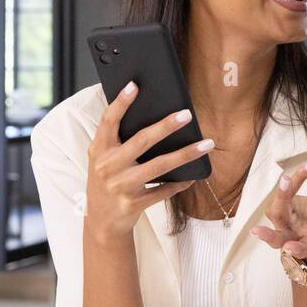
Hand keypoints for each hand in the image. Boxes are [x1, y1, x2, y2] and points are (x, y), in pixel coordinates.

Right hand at [85, 81, 206, 241]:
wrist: (101, 221)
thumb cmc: (107, 181)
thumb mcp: (103, 159)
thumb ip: (117, 140)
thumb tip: (151, 114)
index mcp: (99, 150)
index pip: (108, 121)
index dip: (120, 103)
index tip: (134, 85)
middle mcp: (108, 166)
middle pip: (141, 141)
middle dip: (166, 126)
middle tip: (187, 114)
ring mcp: (120, 186)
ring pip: (160, 166)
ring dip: (186, 154)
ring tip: (207, 144)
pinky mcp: (133, 203)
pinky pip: (164, 191)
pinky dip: (181, 183)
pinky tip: (194, 175)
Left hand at [249, 158, 306, 268]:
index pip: (301, 248)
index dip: (297, 249)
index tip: (290, 248)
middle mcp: (293, 234)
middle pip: (277, 237)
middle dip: (268, 236)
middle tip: (256, 232)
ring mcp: (285, 219)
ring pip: (276, 210)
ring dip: (281, 195)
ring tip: (287, 179)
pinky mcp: (283, 203)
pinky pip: (287, 189)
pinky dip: (298, 177)